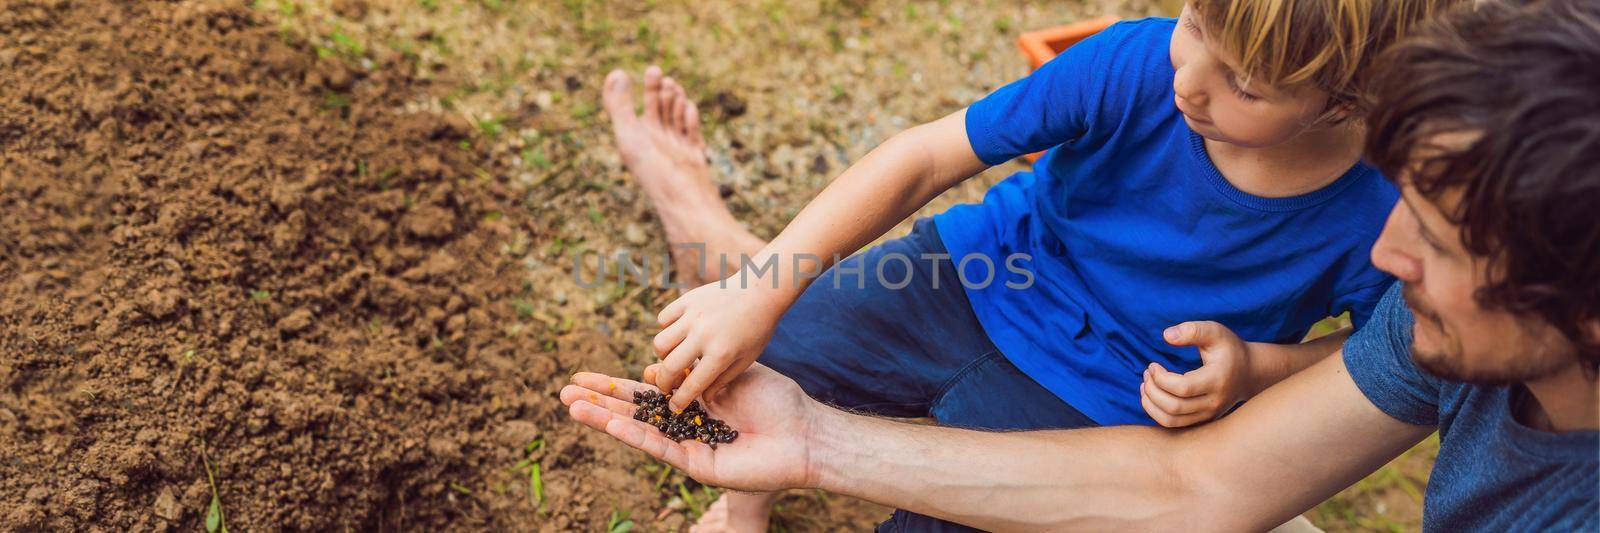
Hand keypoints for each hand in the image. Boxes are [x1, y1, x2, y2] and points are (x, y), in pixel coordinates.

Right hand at [560, 363, 817, 491]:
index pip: (644, 392)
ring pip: (639, 432)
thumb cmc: (775, 401)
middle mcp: (685, 425)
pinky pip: (660, 447)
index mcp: (691, 403)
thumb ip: (692, 373)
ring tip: (572, 407)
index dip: (614, 386)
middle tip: (563, 392)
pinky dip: (634, 435)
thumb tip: (656, 365)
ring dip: (604, 419)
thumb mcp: (728, 375)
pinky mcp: (698, 465)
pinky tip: (609, 424)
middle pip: (633, 412)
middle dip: (598, 402)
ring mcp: (688, 446)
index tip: (584, 376)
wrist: (804, 432)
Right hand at [649, 271, 793, 410]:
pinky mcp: (687, 299)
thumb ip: (723, 381)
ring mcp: (693, 315)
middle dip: (663, 382)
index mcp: (721, 354)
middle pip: (669, 366)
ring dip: (663, 355)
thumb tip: (703, 399)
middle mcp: (703, 335)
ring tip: (674, 355)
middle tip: (666, 385)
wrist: (760, 291)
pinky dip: (667, 328)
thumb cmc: (756, 330)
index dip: (680, 400)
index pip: (692, 385)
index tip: (673, 407)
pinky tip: (679, 332)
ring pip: (660, 343)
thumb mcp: (746, 360)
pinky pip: (663, 319)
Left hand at [1139, 321, 1256, 427]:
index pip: (1182, 388)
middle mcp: (1213, 402)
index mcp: (1216, 380)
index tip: (1152, 365)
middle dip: (1152, 390)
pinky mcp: (1202, 420)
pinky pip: (1173, 424)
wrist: (1250, 373)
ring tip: (1145, 384)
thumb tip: (1166, 335)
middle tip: (1147, 373)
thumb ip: (1192, 330)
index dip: (1160, 378)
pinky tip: (1152, 395)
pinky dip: (1156, 412)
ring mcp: (1208, 415)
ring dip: (1150, 403)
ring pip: (1170, 420)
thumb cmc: (1229, 350)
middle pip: (1173, 407)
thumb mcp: (1215, 332)